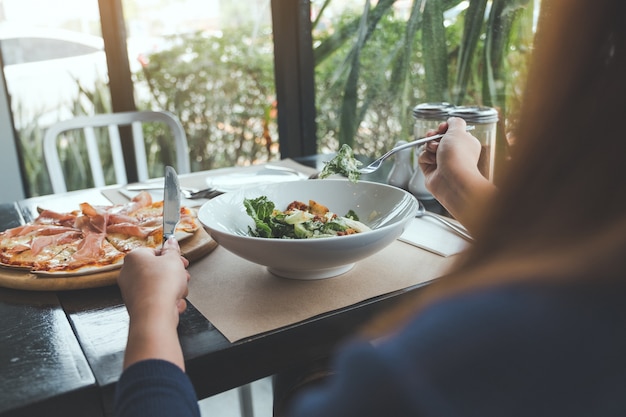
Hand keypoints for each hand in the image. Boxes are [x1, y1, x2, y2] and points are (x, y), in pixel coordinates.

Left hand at [118, 237, 190, 369]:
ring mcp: (131, 290)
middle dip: (174, 275)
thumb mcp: (174, 260)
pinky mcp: (137, 305)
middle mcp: (128, 273)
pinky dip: (167, 301)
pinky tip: (174, 304)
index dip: (172, 257)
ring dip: (173, 289)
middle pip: (158, 270)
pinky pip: (156, 299)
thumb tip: (171, 241)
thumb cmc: (162, 284)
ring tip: (180, 291)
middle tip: (184, 276)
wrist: (155, 314)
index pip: (155, 252)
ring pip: (159, 285)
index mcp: (134, 257)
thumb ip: (173, 249)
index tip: (182, 262)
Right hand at [418, 117, 482, 189]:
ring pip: (427, 147)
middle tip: (434, 137)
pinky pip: (422, 158)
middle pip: (436, 138)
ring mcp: (441, 162)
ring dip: (429, 146)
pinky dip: (425, 157)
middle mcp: (453, 153)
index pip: (450, 131)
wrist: (452, 179)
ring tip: (435, 152)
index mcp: (464, 143)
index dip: (444, 127)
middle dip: (433, 136)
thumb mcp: (459, 131)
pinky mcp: (431, 170)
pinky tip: (432, 162)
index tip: (442, 128)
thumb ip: (455, 122)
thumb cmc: (458, 156)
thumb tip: (451, 120)